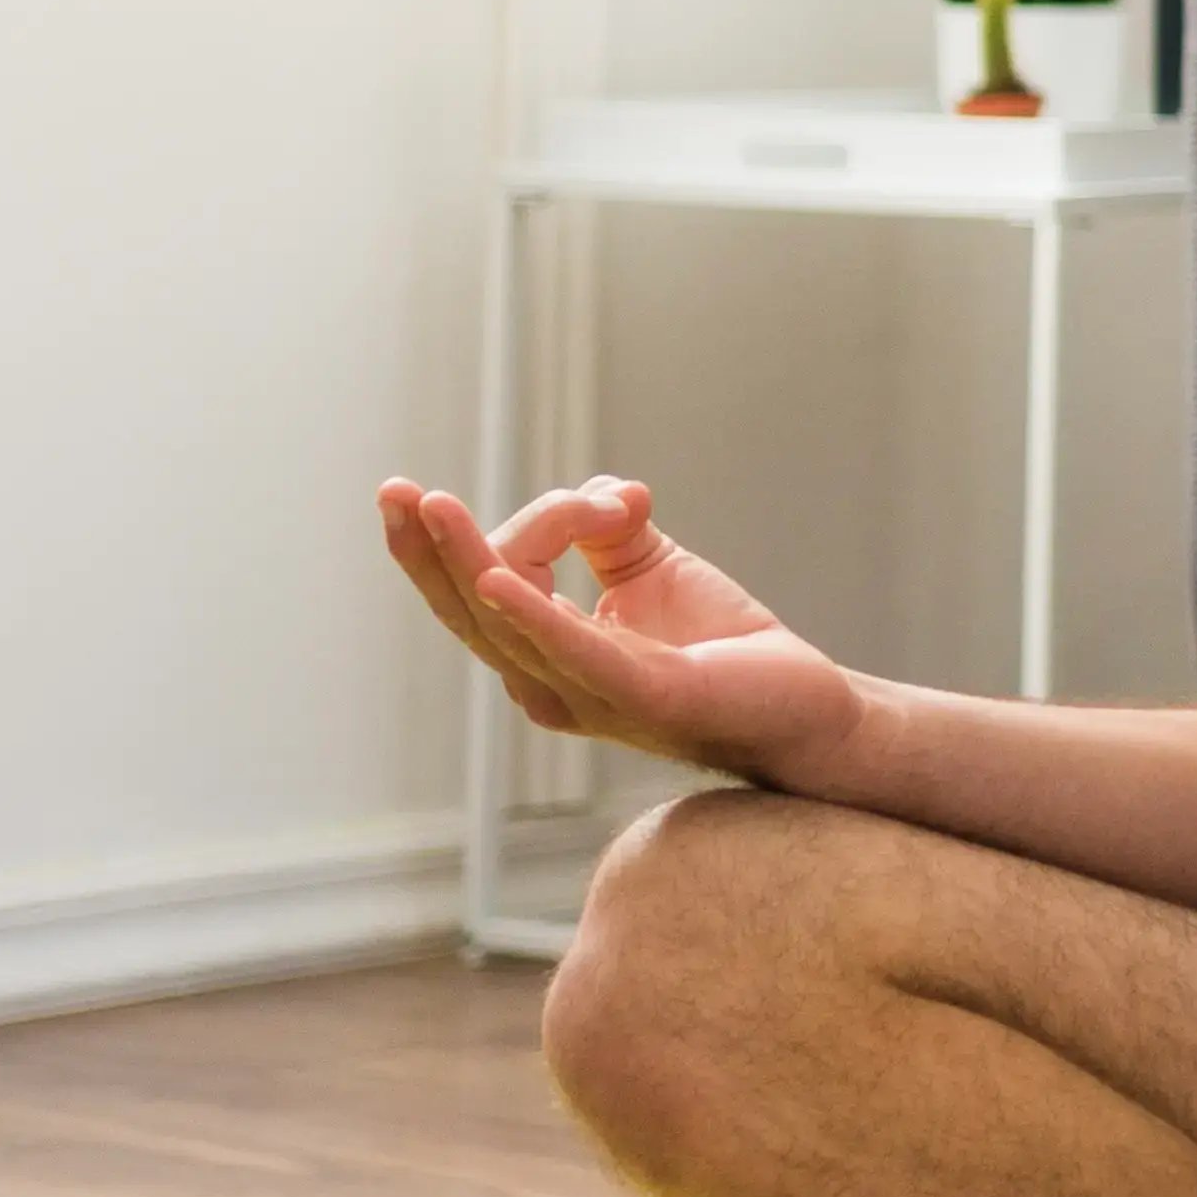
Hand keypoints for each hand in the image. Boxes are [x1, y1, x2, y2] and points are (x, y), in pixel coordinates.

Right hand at [375, 476, 867, 786]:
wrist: (805, 704)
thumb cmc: (721, 648)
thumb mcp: (651, 568)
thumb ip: (607, 527)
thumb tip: (603, 494)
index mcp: (544, 657)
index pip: (499, 578)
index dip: (537, 520)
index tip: (616, 500)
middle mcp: (551, 684)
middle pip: (468, 611)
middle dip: (424, 551)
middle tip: (392, 492)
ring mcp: (591, 696)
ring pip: (506, 624)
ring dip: (464, 561)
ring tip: (430, 508)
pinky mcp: (644, 697)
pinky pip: (574, 654)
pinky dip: (534, 616)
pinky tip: (498, 583)